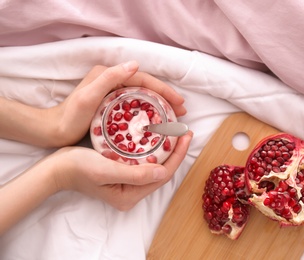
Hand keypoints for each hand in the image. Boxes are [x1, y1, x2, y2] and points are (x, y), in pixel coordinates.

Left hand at [48, 61, 186, 146]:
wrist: (54, 130)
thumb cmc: (70, 117)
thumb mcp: (88, 96)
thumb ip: (109, 78)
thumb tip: (135, 64)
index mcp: (108, 74)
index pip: (143, 78)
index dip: (163, 89)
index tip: (179, 102)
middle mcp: (111, 80)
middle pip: (146, 86)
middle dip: (166, 96)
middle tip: (182, 110)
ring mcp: (112, 92)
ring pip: (143, 95)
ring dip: (160, 104)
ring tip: (175, 115)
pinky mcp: (111, 104)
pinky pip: (136, 104)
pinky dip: (149, 110)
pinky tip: (157, 120)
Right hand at [52, 131, 192, 209]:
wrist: (56, 168)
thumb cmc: (77, 168)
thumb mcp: (105, 170)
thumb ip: (134, 174)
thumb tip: (163, 172)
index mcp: (129, 196)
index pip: (163, 175)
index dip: (177, 155)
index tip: (186, 135)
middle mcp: (131, 192)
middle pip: (162, 170)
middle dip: (175, 151)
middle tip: (183, 130)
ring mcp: (127, 184)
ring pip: (155, 165)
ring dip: (167, 149)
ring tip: (175, 132)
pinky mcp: (122, 174)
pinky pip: (144, 162)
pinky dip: (154, 149)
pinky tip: (157, 136)